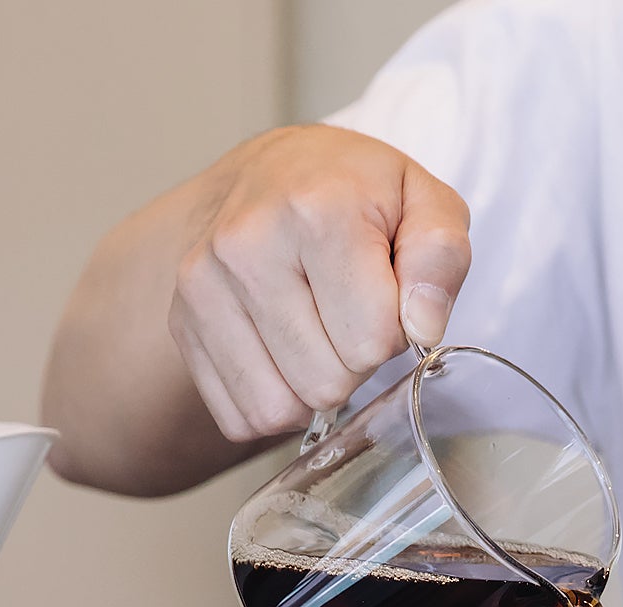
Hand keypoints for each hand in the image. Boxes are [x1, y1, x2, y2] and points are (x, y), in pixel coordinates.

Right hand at [169, 124, 471, 440]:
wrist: (274, 173)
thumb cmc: (359, 194)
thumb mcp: (425, 202)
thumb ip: (441, 258)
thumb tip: (421, 328)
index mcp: (314, 209)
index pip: (373, 340)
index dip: (395, 331)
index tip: (384, 294)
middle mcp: (244, 246)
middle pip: (325, 382)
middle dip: (354, 362)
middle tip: (349, 312)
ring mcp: (202, 288)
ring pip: (279, 409)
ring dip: (313, 388)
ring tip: (318, 329)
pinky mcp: (181, 325)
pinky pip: (240, 417)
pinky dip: (274, 400)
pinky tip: (284, 350)